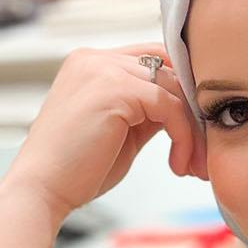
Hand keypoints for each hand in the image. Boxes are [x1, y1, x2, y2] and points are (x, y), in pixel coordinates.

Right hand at [4, 43, 208, 222]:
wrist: (42, 189)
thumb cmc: (76, 169)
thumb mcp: (120, 130)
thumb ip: (147, 110)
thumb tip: (184, 108)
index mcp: (92, 63)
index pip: (154, 58)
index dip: (181, 90)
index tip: (197, 129)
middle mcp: (95, 58)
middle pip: (169, 68)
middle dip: (194, 111)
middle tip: (204, 152)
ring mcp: (103, 69)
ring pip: (174, 88)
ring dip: (193, 130)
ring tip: (193, 165)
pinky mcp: (114, 89)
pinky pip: (170, 106)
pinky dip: (183, 136)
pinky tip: (177, 164)